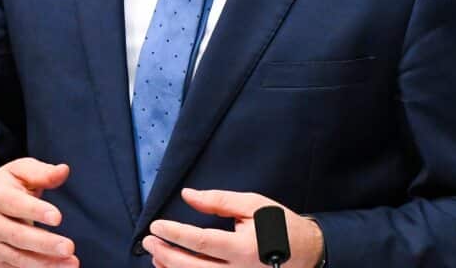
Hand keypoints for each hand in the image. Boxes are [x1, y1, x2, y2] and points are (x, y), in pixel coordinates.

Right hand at [0, 158, 77, 267]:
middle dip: (44, 244)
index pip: (16, 205)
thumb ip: (42, 172)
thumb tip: (63, 170)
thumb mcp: (19, 172)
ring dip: (45, 263)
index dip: (36, 211)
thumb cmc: (4, 187)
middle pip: (18, 236)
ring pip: (18, 258)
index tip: (57, 217)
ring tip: (71, 262)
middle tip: (68, 247)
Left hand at [144, 188, 323, 267]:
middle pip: (191, 267)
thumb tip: (188, 195)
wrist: (307, 252)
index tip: (156, 225)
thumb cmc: (279, 225)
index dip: (175, 234)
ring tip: (156, 253)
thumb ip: (219, 201)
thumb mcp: (252, 204)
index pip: (200, 242)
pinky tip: (173, 267)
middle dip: (165, 253)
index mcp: (243, 247)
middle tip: (147, 240)